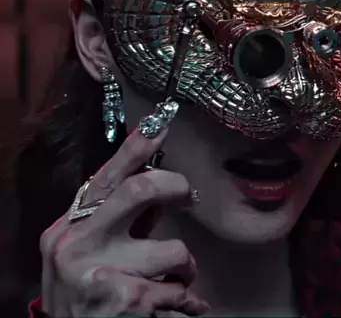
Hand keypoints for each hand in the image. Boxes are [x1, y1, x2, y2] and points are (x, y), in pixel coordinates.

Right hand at [39, 125, 208, 316]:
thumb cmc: (86, 292)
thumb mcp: (93, 250)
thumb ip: (122, 219)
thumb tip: (162, 188)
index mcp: (69, 226)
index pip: (107, 177)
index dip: (136, 148)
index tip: (161, 124)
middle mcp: (77, 243)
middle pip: (139, 190)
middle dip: (175, 186)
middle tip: (189, 195)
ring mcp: (98, 272)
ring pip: (174, 250)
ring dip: (186, 267)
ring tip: (177, 279)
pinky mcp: (123, 301)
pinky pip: (179, 290)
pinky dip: (187, 300)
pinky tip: (179, 308)